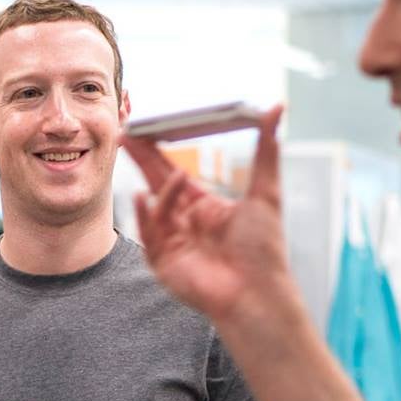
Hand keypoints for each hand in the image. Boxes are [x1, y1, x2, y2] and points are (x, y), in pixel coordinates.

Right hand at [125, 105, 296, 324]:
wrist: (257, 292)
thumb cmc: (264, 249)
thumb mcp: (266, 191)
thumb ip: (266, 149)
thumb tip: (276, 109)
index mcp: (205, 208)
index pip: (174, 174)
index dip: (157, 152)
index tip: (143, 130)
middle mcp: (186, 223)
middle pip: (156, 185)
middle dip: (141, 160)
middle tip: (124, 135)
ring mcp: (173, 243)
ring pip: (156, 209)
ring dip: (161, 191)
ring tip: (174, 177)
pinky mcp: (164, 263)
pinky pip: (149, 235)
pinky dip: (146, 216)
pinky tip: (143, 198)